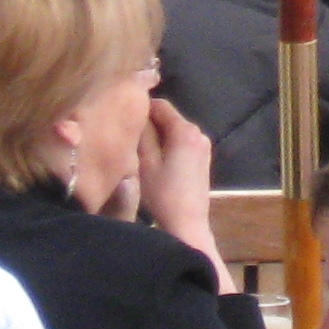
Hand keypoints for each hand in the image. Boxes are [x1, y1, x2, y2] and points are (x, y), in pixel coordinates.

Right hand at [137, 97, 221, 262]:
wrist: (187, 223)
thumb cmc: (162, 193)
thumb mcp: (145, 162)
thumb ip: (143, 134)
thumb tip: (140, 113)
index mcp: (185, 130)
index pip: (161, 105)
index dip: (142, 107)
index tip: (125, 117)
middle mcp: (198, 132)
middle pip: (169, 117)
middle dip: (150, 123)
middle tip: (130, 136)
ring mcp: (203, 145)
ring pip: (175, 130)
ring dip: (158, 135)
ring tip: (140, 150)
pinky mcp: (203, 158)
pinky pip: (182, 142)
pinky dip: (169, 145)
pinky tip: (156, 161)